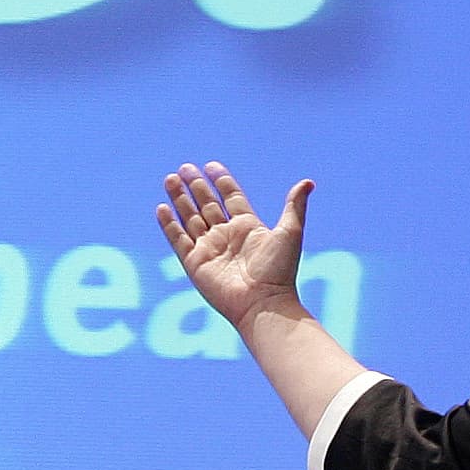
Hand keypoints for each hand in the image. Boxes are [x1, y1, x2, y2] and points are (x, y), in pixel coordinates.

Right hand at [156, 162, 311, 337]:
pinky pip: (178, 240)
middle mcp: (226, 236)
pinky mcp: (194, 263)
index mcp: (247, 227)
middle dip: (195, 186)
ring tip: (170, 179)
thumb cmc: (279, 270)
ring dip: (180, 198)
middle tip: (184, 168)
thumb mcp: (290, 232)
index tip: (211, 166)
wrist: (263, 303)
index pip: (231, 197)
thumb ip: (294, 205)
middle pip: (207, 204)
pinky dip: (169, 224)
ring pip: (190, 218)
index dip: (221, 181)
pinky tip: (162, 208)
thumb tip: (308, 182)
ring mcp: (209, 249)